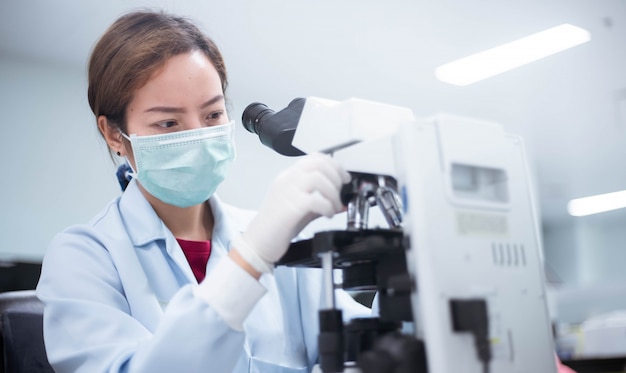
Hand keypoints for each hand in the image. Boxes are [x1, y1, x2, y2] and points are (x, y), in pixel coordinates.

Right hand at [234, 153, 349, 272]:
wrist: (258, 243)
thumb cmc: (277, 227)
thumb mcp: (302, 208)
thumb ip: (321, 202)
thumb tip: (342, 202)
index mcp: (289, 177)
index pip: (314, 158)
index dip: (334, 165)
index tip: (343, 177)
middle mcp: (287, 180)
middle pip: (318, 164)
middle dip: (336, 176)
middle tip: (341, 192)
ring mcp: (287, 192)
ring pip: (318, 178)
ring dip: (333, 192)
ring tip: (334, 206)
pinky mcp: (289, 208)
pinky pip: (314, 200)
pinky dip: (327, 207)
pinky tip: (327, 215)